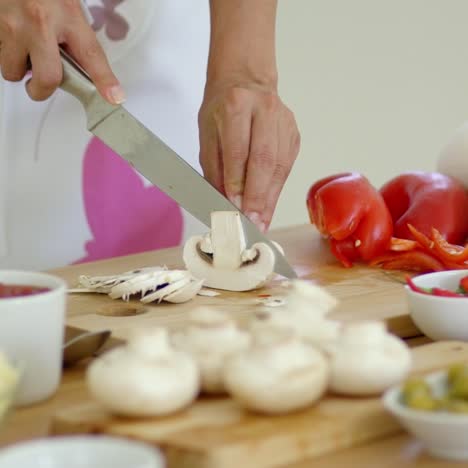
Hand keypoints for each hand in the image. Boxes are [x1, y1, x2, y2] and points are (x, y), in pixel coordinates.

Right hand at [0, 0, 123, 102]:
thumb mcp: (68, 4)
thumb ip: (77, 35)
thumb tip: (87, 66)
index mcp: (67, 13)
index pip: (91, 54)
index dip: (104, 80)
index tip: (114, 97)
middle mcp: (39, 21)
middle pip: (48, 78)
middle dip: (43, 89)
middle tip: (43, 84)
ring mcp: (12, 25)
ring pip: (14, 71)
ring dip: (20, 68)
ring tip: (25, 51)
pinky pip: (0, 55)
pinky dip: (7, 53)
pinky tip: (14, 37)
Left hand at [198, 81, 299, 231]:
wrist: (246, 81)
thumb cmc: (222, 110)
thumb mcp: (207, 134)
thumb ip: (215, 167)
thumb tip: (224, 202)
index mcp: (236, 106)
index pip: (238, 150)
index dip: (237, 182)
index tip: (235, 207)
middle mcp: (265, 111)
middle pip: (264, 160)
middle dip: (258, 195)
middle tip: (252, 222)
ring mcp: (284, 123)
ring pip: (279, 167)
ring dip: (269, 198)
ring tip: (261, 222)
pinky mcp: (294, 135)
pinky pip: (286, 168)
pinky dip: (276, 190)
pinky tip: (268, 207)